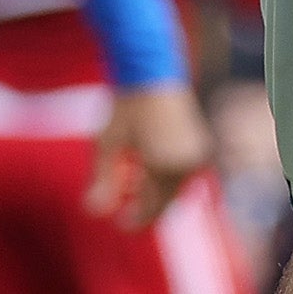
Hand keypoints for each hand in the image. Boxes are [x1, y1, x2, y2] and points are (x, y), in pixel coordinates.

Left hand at [84, 82, 213, 229]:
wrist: (152, 69)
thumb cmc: (127, 105)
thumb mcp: (107, 144)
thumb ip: (102, 181)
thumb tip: (94, 213)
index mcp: (165, 166)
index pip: (152, 209)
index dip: (135, 221)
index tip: (119, 224)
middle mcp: (186, 163)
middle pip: (165, 201)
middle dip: (143, 204)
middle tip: (122, 202)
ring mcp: (195, 153)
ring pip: (173, 188)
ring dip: (152, 189)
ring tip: (129, 178)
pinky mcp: (199, 144)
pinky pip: (180, 172)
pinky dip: (162, 175)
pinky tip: (143, 164)